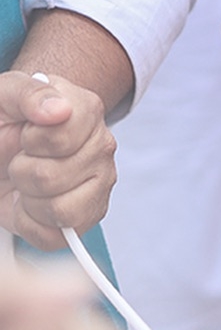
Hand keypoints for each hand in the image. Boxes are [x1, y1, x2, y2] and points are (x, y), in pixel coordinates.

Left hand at [0, 73, 116, 250]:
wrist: (4, 141)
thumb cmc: (6, 118)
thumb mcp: (6, 94)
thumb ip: (30, 93)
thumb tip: (59, 110)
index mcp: (87, 111)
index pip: (61, 138)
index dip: (31, 140)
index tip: (25, 132)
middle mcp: (102, 147)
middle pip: (52, 178)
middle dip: (23, 172)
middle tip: (22, 158)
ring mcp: (100, 184)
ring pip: (61, 211)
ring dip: (29, 200)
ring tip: (27, 181)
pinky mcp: (88, 216)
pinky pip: (55, 236)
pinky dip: (30, 224)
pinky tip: (30, 202)